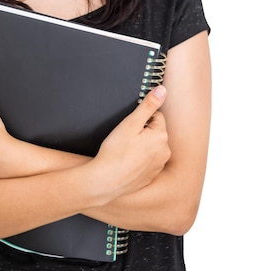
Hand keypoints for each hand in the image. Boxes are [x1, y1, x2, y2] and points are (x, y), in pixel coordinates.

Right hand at [88, 86, 170, 204]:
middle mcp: (165, 152)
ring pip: (152, 147)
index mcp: (161, 137)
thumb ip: (148, 105)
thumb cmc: (116, 152)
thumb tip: (162, 90)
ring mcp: (158, 166)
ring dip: (142, 146)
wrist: (106, 181)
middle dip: (142, 132)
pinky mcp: (151, 177)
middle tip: (125, 139)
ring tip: (125, 151)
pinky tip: (126, 162)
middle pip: (155, 132)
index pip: (156, 116)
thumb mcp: (130, 123)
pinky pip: (147, 162)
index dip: (140, 119)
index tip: (129, 127)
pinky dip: (139, 160)